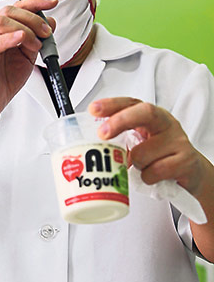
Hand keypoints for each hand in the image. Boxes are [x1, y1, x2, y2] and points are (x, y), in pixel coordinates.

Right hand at [0, 0, 57, 121]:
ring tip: (35, 44)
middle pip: (9, 11)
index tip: (53, 2)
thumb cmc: (3, 81)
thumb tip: (51, 21)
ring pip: (1, 23)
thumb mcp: (28, 56)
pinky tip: (21, 39)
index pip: (15, 8)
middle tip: (46, 33)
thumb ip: (38, 38)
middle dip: (33, 18)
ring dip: (25, 30)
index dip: (35, 1)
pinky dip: (9, 38)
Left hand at [90, 98, 208, 195]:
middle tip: (103, 133)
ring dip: (135, 164)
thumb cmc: (159, 155)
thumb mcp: (138, 143)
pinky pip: (156, 171)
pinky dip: (148, 177)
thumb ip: (119, 141)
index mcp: (151, 117)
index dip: (112, 104)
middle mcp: (166, 124)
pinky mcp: (186, 160)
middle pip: (145, 113)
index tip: (93, 109)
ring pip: (143, 153)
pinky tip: (153, 176)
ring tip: (142, 167)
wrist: (190, 172)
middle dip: (121, 121)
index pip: (131, 103)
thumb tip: (90, 148)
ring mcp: (178, 141)